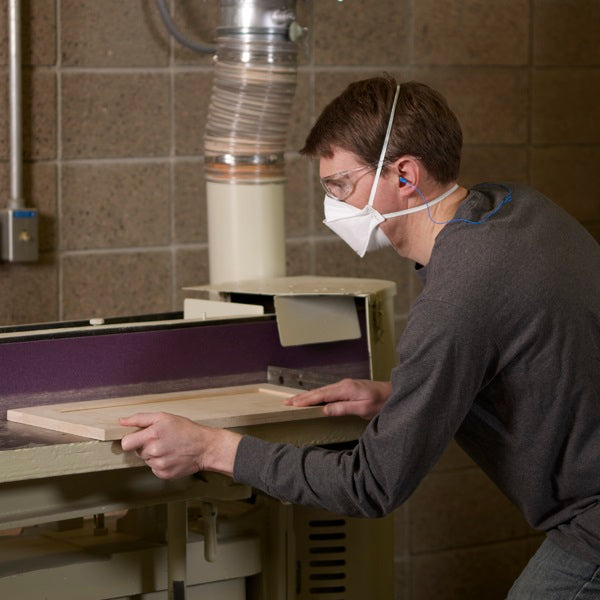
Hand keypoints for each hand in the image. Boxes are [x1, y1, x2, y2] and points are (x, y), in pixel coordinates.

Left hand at [119, 412, 240, 479]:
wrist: (205, 447)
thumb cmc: (186, 429)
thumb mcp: (164, 417)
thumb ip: (140, 418)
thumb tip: (121, 421)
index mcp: (152, 435)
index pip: (126, 443)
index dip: (130, 440)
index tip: (138, 438)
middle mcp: (154, 451)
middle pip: (137, 451)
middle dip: (145, 446)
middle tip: (161, 440)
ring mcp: (159, 465)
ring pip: (146, 460)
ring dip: (153, 455)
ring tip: (169, 448)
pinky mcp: (164, 474)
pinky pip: (154, 469)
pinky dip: (160, 464)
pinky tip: (171, 457)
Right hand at [284, 378, 391, 419]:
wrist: (394, 393)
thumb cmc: (381, 402)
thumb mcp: (363, 408)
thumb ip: (343, 408)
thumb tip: (324, 410)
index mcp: (345, 389)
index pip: (321, 395)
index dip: (305, 400)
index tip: (292, 404)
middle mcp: (343, 384)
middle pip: (318, 391)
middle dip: (302, 397)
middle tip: (286, 402)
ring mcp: (345, 385)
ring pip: (322, 391)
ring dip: (308, 396)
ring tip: (294, 401)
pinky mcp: (348, 388)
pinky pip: (328, 392)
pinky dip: (317, 395)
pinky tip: (312, 399)